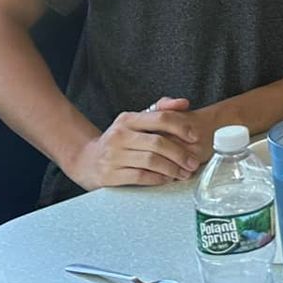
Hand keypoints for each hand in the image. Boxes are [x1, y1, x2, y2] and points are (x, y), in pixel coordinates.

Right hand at [67, 97, 201, 188]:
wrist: (87, 160)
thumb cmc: (120, 140)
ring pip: (151, 161)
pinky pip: (140, 176)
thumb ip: (160, 110)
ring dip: (172, 169)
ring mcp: (113, 156)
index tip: (195, 137)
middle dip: (180, 154)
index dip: (181, 127)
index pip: (160, 118)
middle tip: (193, 162)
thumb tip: (184, 103)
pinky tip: (167, 179)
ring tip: (184, 173)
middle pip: (158, 142)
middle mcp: (119, 135)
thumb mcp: (135, 121)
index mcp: (127, 119)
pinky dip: (158, 178)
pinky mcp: (110, 175)